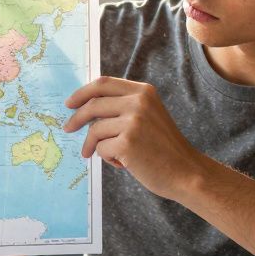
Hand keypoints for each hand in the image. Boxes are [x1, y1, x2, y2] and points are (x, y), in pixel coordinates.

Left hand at [62, 77, 206, 201]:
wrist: (186, 172)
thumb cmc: (163, 148)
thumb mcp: (148, 116)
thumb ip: (124, 107)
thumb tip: (84, 107)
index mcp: (144, 92)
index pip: (103, 83)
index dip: (82, 92)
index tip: (70, 103)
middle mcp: (139, 102)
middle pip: (93, 105)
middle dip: (76, 119)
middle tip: (68, 129)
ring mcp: (133, 122)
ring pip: (95, 130)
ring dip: (94, 145)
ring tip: (109, 156)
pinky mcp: (127, 143)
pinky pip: (101, 148)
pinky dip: (107, 158)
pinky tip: (124, 164)